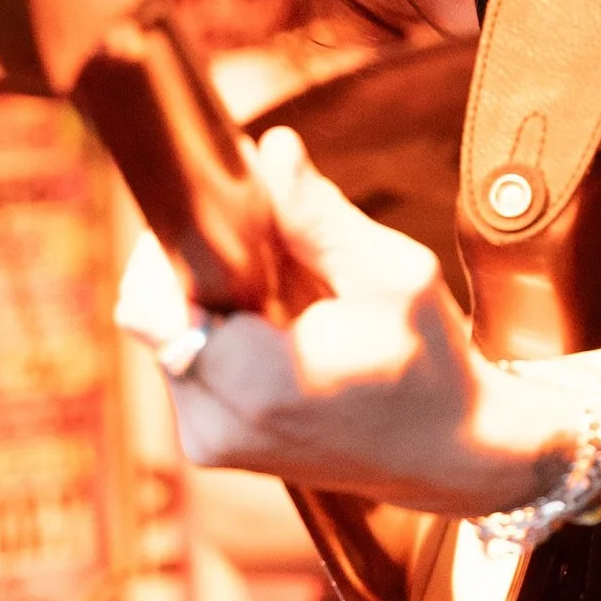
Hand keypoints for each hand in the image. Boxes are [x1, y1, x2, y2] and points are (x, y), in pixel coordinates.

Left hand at [114, 127, 557, 513]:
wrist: (451, 454)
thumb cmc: (432, 361)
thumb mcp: (391, 274)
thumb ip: (318, 214)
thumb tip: (272, 145)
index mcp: (255, 383)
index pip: (148, 302)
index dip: (174, 248)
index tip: (231, 219)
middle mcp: (216, 424)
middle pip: (152, 313)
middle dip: (200, 268)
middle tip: (270, 249)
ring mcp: (209, 443)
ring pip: (167, 335)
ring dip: (212, 300)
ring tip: (287, 293)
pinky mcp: (214, 446)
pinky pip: (188, 365)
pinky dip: (222, 333)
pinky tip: (282, 325)